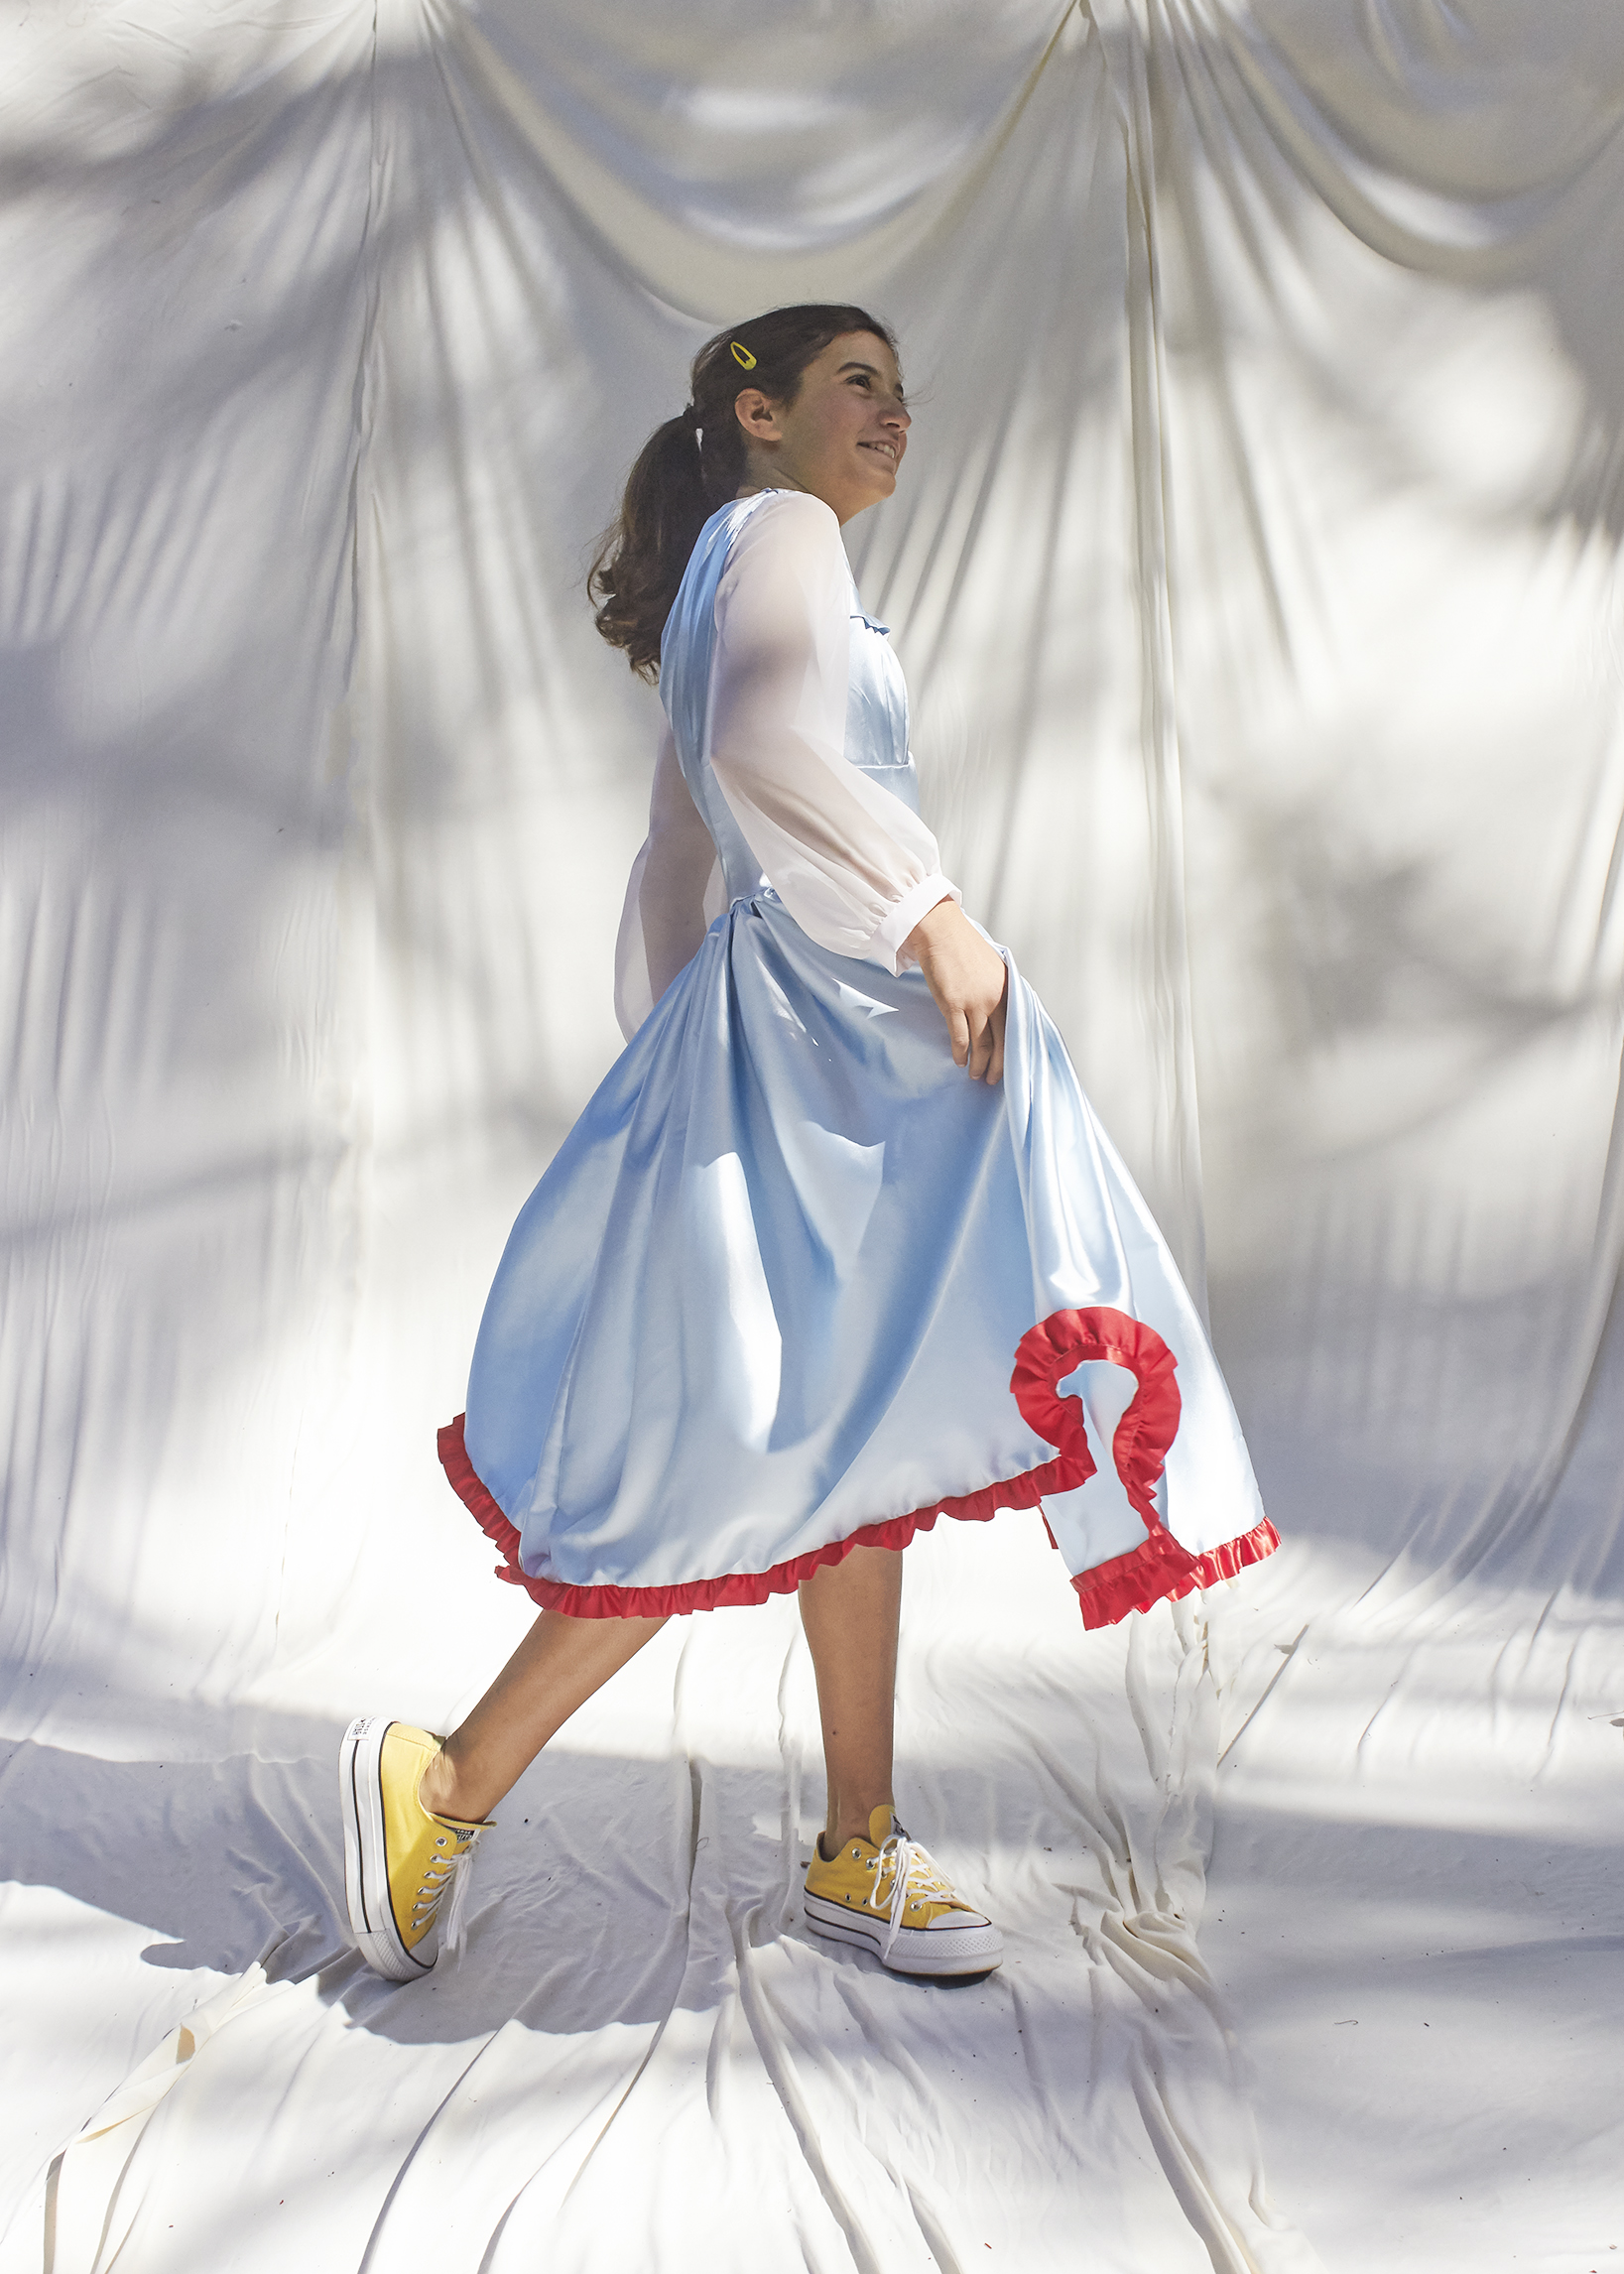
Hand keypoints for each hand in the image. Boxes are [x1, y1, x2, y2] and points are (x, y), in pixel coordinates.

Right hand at [905, 898, 1007, 1083]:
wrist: (941, 931)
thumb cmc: (963, 947)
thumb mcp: (993, 968)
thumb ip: (999, 991)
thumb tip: (1001, 1015)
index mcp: (1007, 989)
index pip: (1015, 1029)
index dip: (1012, 1051)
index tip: (1009, 1065)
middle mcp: (995, 998)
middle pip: (1001, 1041)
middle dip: (997, 1064)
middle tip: (992, 1079)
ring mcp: (974, 1001)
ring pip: (981, 1043)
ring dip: (978, 1063)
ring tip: (975, 1074)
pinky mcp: (953, 1003)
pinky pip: (959, 1036)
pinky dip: (960, 1051)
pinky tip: (958, 1060)